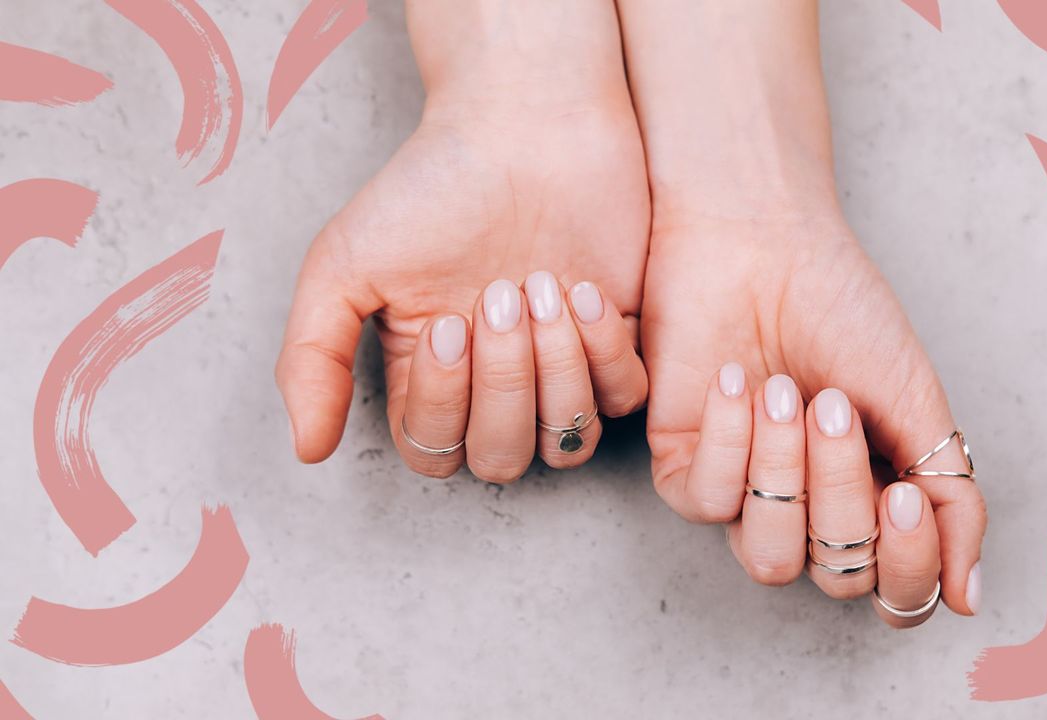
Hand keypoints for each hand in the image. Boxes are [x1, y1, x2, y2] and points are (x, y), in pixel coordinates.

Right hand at [275, 0, 649, 480]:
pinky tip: (586, 289)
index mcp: (429, 375)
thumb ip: (311, 358)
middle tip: (501, 293)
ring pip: (567, 441)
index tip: (448, 320)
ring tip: (543, 283)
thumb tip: (307, 451)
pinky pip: (623, 397)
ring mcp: (559, 367)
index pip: (433, 449)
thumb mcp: (343, 263)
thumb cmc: (431, 185)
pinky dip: (607, 353)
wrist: (524, 120)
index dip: (443, 404)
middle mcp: (495, 383)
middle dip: (504, 384)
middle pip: (501, 458)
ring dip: (556, 370)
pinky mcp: (619, 342)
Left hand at [644, 216, 986, 626]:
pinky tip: (736, 379)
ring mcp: (746, 492)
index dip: (907, 564)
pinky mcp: (682, 466)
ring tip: (787, 390)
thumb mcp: (918, 402)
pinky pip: (707, 502)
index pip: (896, 592)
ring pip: (768, 556)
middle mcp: (810, 508)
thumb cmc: (841, 309)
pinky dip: (730, 441)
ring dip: (786, 471)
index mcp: (873, 497)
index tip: (907, 493)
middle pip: (836, 576)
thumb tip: (969, 595)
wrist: (760, 237)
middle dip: (841, 492)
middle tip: (834, 404)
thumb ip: (952, 499)